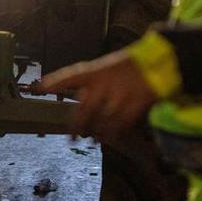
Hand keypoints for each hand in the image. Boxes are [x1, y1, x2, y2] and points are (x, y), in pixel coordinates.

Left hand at [36, 50, 159, 140]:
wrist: (163, 61)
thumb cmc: (134, 64)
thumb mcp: (111, 66)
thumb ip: (96, 83)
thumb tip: (83, 100)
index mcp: (98, 70)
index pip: (71, 76)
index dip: (54, 82)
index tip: (38, 88)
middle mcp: (105, 83)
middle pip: (84, 110)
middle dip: (76, 126)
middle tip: (71, 137)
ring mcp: (120, 95)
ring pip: (101, 121)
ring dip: (95, 133)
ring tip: (92, 139)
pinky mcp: (135, 104)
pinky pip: (120, 125)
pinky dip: (114, 133)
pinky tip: (110, 137)